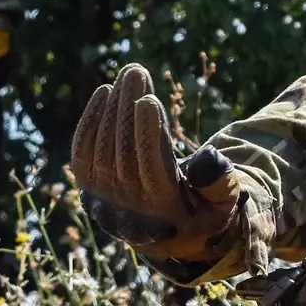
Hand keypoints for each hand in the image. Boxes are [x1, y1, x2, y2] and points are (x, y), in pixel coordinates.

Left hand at [70, 64, 242, 257]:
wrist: (168, 234)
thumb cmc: (201, 210)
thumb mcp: (223, 203)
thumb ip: (221, 184)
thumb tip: (205, 159)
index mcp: (164, 210)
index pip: (151, 167)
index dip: (147, 133)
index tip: (148, 98)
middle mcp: (129, 206)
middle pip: (124, 151)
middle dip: (128, 108)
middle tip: (137, 71)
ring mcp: (104, 197)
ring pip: (103, 147)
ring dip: (114, 107)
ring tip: (129, 74)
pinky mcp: (89, 186)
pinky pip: (82, 151)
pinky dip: (90, 120)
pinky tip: (104, 92)